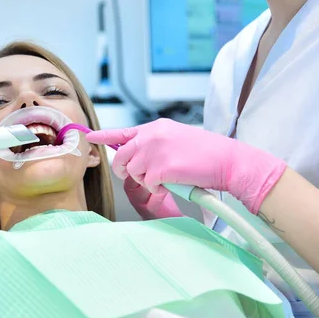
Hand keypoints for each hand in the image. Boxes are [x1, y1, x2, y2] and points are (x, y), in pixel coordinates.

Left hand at [86, 119, 285, 214]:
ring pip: (133, 173)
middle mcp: (151, 136)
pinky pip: (148, 185)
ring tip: (166, 178)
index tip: (90, 136)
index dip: (104, 136)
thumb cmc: (206, 153)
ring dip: (146, 181)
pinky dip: (158, 189)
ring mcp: (154, 151)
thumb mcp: (175, 139)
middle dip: (126, 171)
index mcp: (155, 128)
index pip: (122, 132)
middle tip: (141, 176)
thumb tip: (135, 157)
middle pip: (121, 157)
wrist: (228, 161)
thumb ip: (153, 144)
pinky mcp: (161, 168)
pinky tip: (172, 184)